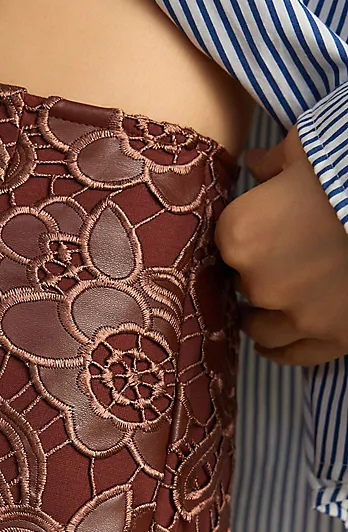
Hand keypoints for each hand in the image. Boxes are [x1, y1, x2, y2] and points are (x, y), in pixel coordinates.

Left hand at [214, 126, 347, 365]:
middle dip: (258, 272)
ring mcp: (297, 316)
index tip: (259, 229)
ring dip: (259, 318)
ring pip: (261, 327)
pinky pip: (294, 355)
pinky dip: (279, 351)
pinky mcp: (334, 337)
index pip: (224, 241)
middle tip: (279, 258)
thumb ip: (274, 162)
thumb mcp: (309, 149)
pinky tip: (269, 347)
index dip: (243, 235)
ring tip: (260, 311)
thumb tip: (254, 163)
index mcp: (242, 233)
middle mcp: (260, 282)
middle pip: (244, 283)